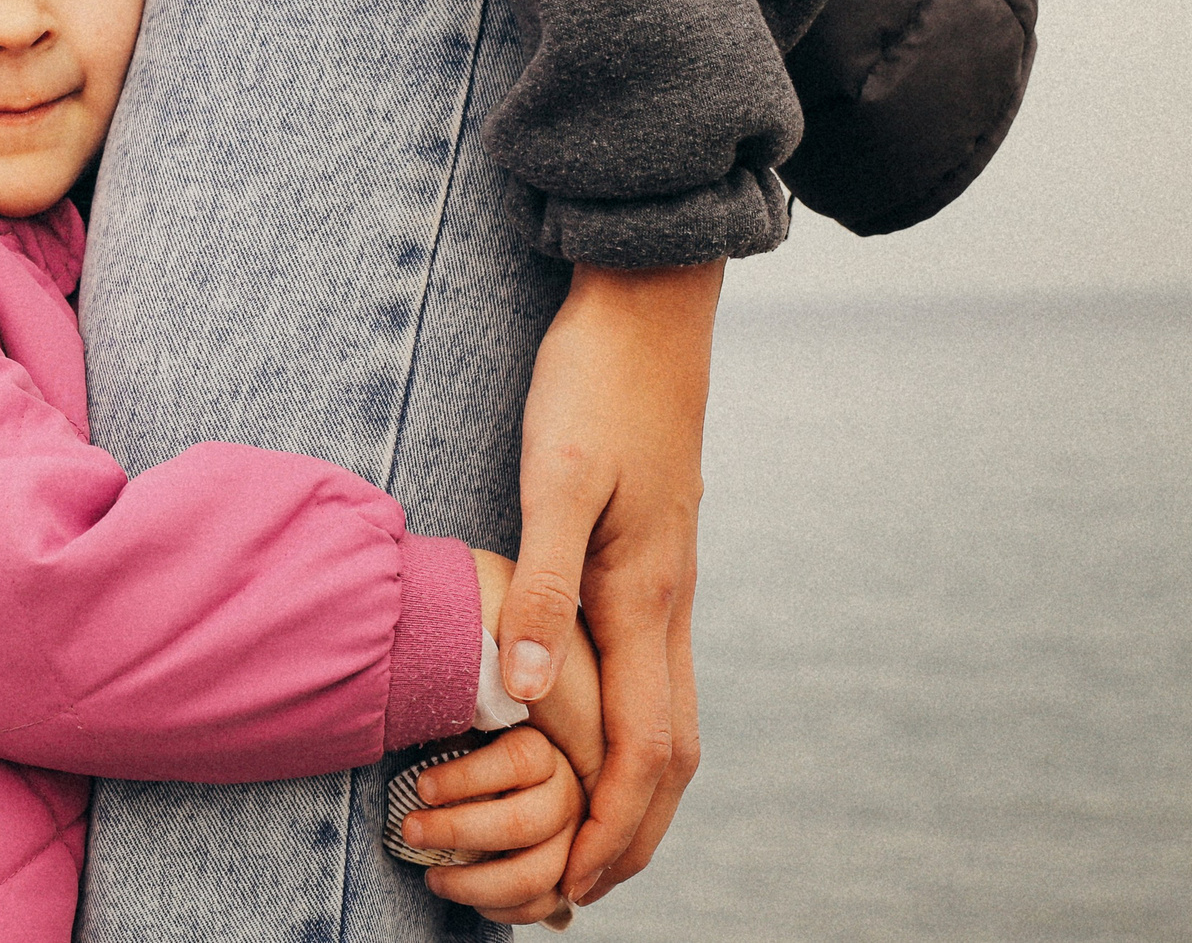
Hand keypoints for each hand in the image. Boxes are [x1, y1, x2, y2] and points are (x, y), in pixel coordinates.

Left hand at [402, 727, 583, 927]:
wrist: (517, 790)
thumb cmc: (482, 759)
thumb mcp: (474, 736)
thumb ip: (454, 738)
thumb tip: (414, 744)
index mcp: (545, 753)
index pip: (517, 760)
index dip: (465, 777)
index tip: (422, 788)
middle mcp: (566, 796)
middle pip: (520, 823)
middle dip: (456, 831)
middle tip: (411, 830)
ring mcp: (572, 842)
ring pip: (532, 875)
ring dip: (472, 884)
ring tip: (431, 877)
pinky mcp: (566, 879)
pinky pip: (538, 906)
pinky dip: (496, 908)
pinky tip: (461, 892)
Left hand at [497, 259, 719, 904]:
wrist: (648, 307)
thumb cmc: (592, 383)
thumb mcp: (554, 478)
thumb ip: (539, 585)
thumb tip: (523, 693)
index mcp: (644, 598)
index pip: (642, 750)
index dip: (612, 826)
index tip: (577, 885)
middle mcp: (667, 603)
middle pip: (668, 753)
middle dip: (631, 832)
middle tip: (580, 892)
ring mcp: (665, 583)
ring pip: (667, 718)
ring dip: (634, 790)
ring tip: (586, 841)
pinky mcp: (650, 560)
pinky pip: (652, 675)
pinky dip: (628, 732)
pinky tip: (590, 734)